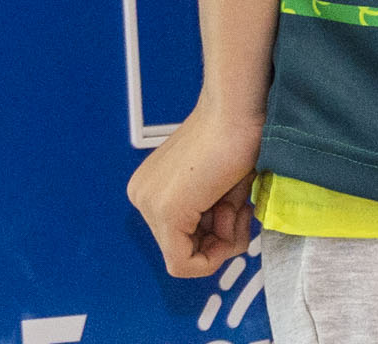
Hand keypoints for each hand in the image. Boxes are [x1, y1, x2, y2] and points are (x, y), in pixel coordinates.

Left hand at [128, 103, 263, 278]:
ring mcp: (148, 204)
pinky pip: (186, 264)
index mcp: (150, 189)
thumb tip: (214, 249)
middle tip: (235, 204)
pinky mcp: (165, 211)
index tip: (232, 210)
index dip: (216, 237)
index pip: (180, 242)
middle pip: (184, 251)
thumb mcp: (217, 194)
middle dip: (219, 238)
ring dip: (224, 238)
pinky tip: (230, 211)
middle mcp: (141, 196)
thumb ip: (209, 222)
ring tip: (232, 198)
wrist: (236, 112)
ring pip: (188, 259)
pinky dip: (218, 252)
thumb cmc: (234, 143)